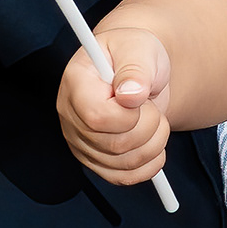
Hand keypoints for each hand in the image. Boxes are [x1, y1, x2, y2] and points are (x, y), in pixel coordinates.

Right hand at [58, 23, 175, 184]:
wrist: (140, 72)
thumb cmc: (136, 56)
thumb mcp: (139, 49)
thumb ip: (136, 69)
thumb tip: (130, 95)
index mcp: (76, 83)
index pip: (97, 117)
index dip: (129, 115)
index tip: (141, 97)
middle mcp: (71, 116)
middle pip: (114, 144)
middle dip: (149, 126)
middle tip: (150, 104)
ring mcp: (81, 142)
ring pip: (123, 164)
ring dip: (154, 143)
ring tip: (154, 118)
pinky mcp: (95, 160)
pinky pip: (123, 178)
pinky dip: (149, 165)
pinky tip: (154, 144)